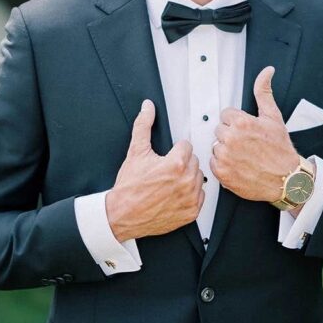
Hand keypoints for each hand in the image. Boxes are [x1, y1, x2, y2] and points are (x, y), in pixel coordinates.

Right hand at [106, 100, 204, 241]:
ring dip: (187, 178)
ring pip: (198, 178)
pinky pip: (200, 196)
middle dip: (181, 164)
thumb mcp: (135, 152)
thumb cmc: (129, 187)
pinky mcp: (191, 212)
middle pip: (194, 161)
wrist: (122, 215)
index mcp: (176, 164)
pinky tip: (175, 195)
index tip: (165, 159)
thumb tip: (148, 107)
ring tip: (169, 183)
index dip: (174, 151)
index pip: (187, 146)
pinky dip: (190, 195)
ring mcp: (190, 198)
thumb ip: (143, 125)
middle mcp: (186, 181)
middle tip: (165, 171)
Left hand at [210, 66, 298, 203]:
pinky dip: (223, 165)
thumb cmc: (281, 149)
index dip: (237, 122)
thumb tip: (267, 72)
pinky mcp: (222, 173)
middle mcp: (231, 139)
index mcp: (241, 122)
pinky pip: (213, 163)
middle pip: (219, 130)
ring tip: (243, 155)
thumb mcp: (273, 117)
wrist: (286, 179)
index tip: (247, 131)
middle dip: (231, 135)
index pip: (226, 115)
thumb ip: (264, 92)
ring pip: (216, 146)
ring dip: (226, 150)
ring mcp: (225, 157)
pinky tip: (238, 165)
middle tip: (247, 144)